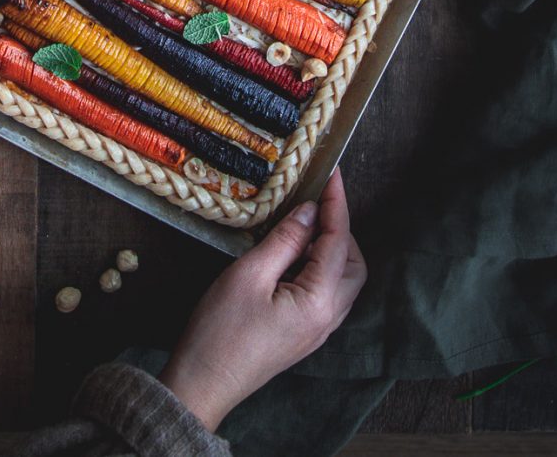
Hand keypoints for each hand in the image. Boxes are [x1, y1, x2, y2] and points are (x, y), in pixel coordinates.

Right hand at [159, 169, 365, 431]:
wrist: (204, 383)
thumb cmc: (221, 330)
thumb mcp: (249, 274)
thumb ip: (284, 240)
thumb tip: (309, 211)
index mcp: (319, 302)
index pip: (338, 241)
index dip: (336, 203)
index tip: (333, 172)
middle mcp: (328, 318)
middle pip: (352, 265)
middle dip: (340, 229)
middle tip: (315, 201)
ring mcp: (318, 331)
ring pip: (342, 281)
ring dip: (331, 248)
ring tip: (303, 224)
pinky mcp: (304, 335)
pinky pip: (327, 294)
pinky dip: (319, 267)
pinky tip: (294, 255)